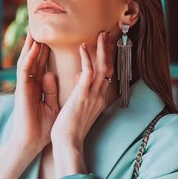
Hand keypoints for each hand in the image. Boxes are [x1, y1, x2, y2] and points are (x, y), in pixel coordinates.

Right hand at [10, 29, 59, 150]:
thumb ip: (51, 89)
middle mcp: (30, 84)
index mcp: (38, 87)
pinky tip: (33, 48)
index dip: (46, 51)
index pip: (42, 64)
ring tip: (33, 30)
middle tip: (39, 26)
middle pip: (34, 59)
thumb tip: (51, 74)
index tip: (52, 37)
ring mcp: (25, 86)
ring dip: (30, 46)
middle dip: (36, 44)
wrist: (31, 141)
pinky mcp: (22, 90)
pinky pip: (25, 71)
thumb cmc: (42, 127)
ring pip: (27, 61)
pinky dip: (29, 59)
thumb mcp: (52, 105)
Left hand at [50, 31, 113, 149]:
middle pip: (109, 68)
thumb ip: (81, 90)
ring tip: (100, 35)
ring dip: (101, 50)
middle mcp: (100, 96)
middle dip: (108, 51)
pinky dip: (86, 58)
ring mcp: (93, 95)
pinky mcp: (83, 95)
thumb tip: (79, 75)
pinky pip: (88, 72)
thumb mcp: (78, 105)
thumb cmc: (70, 128)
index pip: (107, 75)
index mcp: (99, 99)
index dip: (108, 59)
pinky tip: (82, 47)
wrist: (68, 143)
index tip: (106, 47)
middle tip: (106, 35)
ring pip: (102, 67)